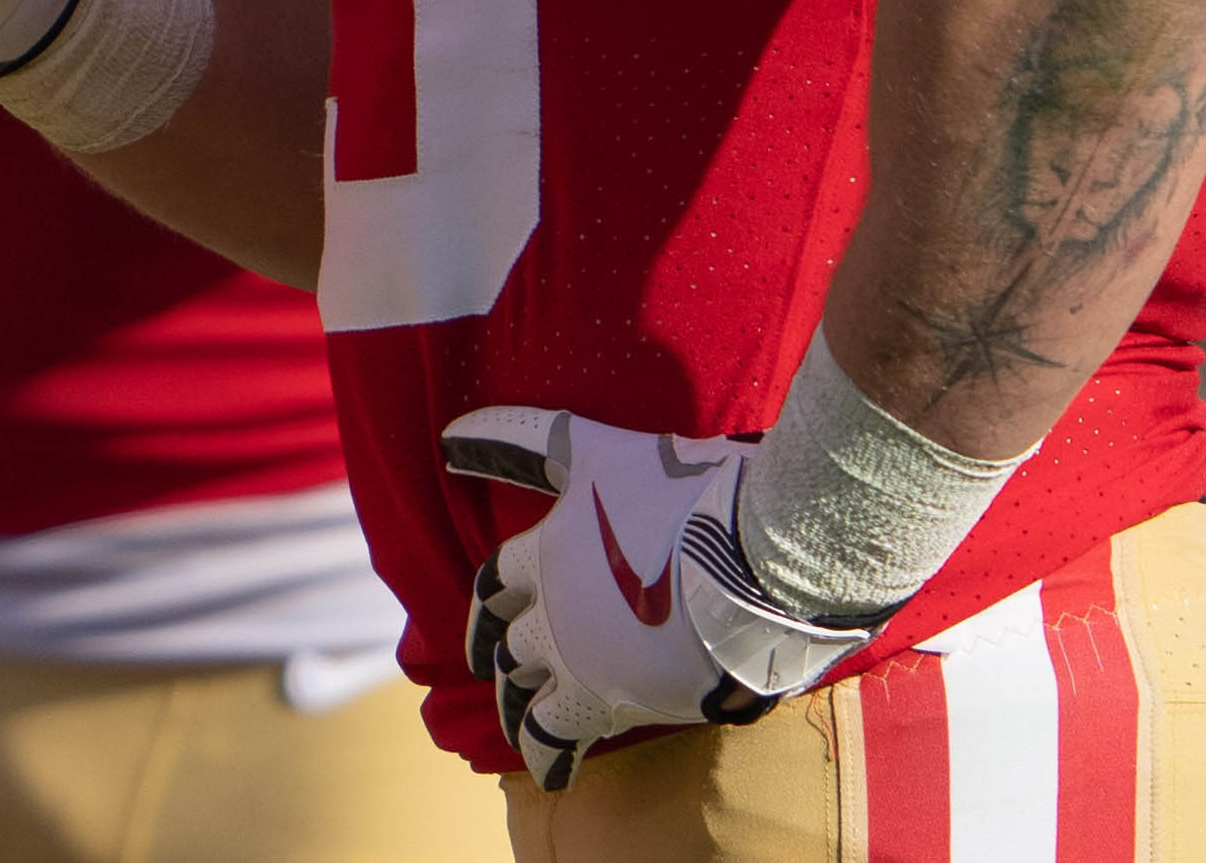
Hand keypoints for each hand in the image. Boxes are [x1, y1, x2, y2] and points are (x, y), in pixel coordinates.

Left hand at [437, 404, 867, 789]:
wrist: (758, 556)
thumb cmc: (688, 490)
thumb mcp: (600, 451)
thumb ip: (528, 441)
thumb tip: (447, 432)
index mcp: (548, 550)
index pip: (494, 582)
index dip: (488, 603)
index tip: (486, 620)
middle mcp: (553, 610)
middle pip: (508, 645)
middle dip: (503, 659)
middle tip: (501, 671)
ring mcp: (582, 659)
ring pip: (524, 696)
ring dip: (517, 711)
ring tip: (520, 727)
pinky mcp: (617, 701)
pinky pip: (561, 739)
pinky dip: (549, 757)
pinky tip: (554, 772)